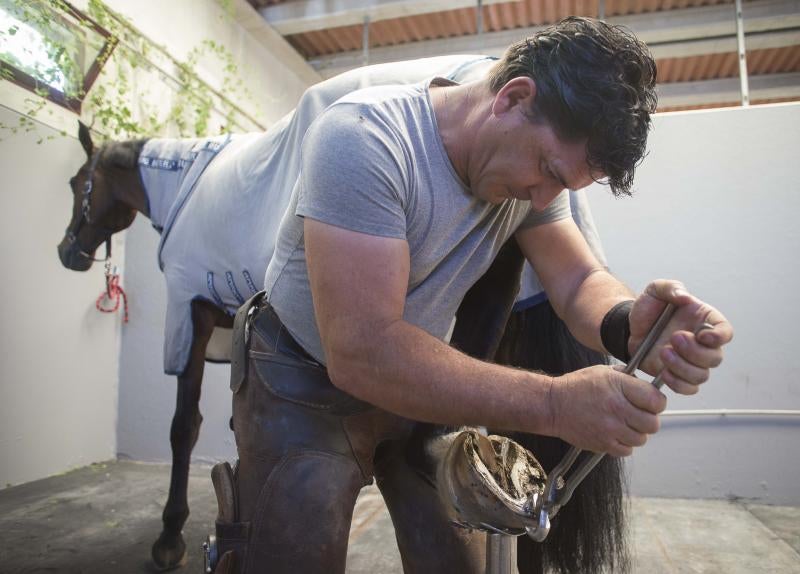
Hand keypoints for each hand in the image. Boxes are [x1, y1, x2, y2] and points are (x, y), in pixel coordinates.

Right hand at [550, 365, 666, 455]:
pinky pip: (627, 450)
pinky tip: (615, 433)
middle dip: (648, 419)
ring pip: (641, 439)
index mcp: (619, 387)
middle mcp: (617, 409)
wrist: (553, 405)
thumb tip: (648, 388)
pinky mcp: (603, 444)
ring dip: (636, 432)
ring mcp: (610, 429)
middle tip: (638, 414)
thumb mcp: (603, 372)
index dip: (657, 402)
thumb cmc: (577, 387)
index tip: (651, 402)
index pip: (656, 401)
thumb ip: (628, 378)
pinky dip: (624, 444)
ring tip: (624, 424)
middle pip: (653, 423)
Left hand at [629, 279, 732, 394]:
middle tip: (674, 338)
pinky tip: (663, 372)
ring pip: (702, 375)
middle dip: (695, 352)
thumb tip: (685, 297)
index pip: (725, 331)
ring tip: (663, 352)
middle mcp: (702, 344)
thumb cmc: (648, 307)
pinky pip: (688, 388)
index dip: (719, 337)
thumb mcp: (656, 289)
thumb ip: (671, 288)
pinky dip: (678, 384)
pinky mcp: (677, 374)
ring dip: (683, 367)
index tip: (703, 335)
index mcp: (704, 321)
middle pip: (715, 358)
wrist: (629, 326)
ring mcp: (690, 361)